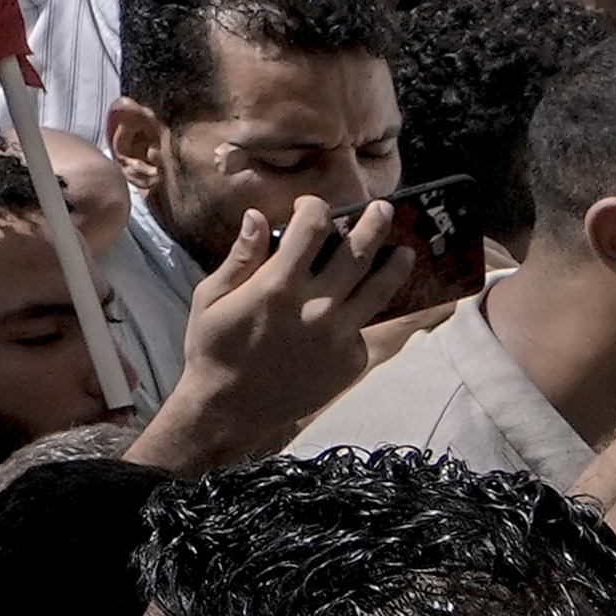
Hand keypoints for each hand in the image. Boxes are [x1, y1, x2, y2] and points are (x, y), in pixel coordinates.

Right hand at [148, 195, 417, 466]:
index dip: (315, 208)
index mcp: (278, 285)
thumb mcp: (211, 297)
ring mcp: (339, 336)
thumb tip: (258, 217)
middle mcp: (316, 307)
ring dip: (394, 265)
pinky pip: (364, 327)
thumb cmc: (214, 347)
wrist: (231, 410)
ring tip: (405, 251)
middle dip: (372, 224)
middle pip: (357, 253)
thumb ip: (241, 256)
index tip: (312, 206)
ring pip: (379, 290)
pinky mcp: (351, 361)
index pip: (311, 229)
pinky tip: (357, 306)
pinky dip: (362, 311)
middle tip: (383, 208)